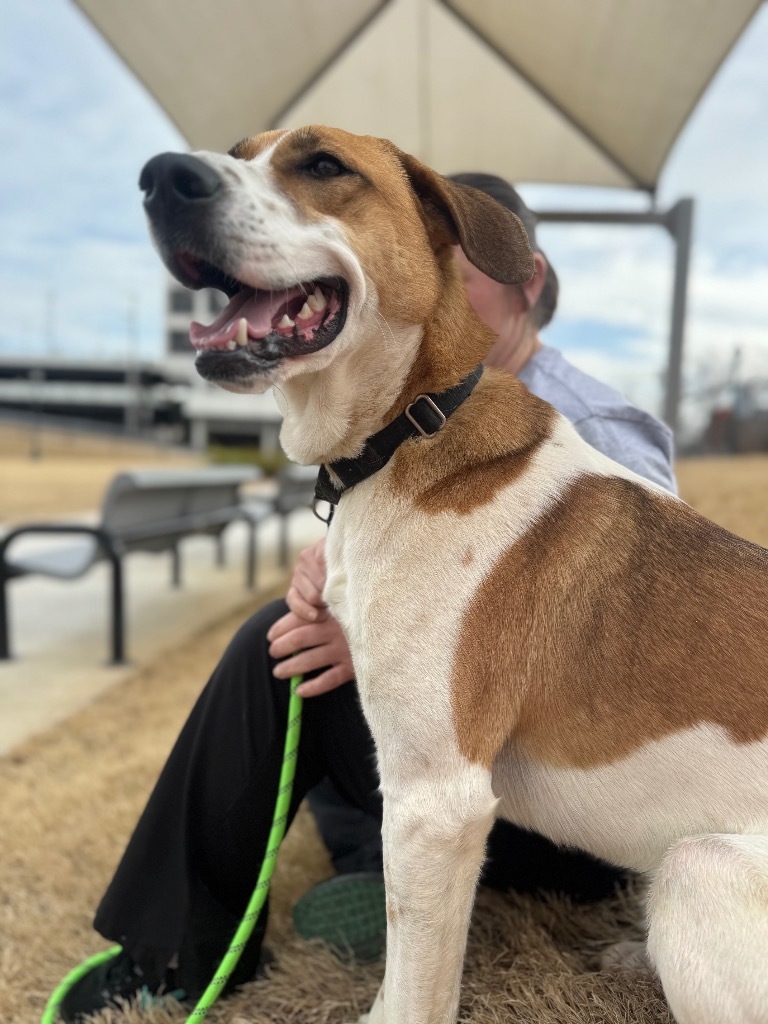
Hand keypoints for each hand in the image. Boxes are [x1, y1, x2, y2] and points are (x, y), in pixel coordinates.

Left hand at [267, 537, 354, 696]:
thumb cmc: (368, 616)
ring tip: (279, 672)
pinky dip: (312, 687)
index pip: (299, 619)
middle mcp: (336, 630)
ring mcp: (345, 650)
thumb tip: (295, 620)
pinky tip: (300, 691)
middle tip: (273, 653)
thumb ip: (326, 609)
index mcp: (333, 612)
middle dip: (282, 646)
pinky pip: (328, 680)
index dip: (281, 628)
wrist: (397, 627)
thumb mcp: (347, 606)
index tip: (270, 635)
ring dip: (291, 667)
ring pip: (310, 660)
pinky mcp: (354, 668)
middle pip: (300, 638)